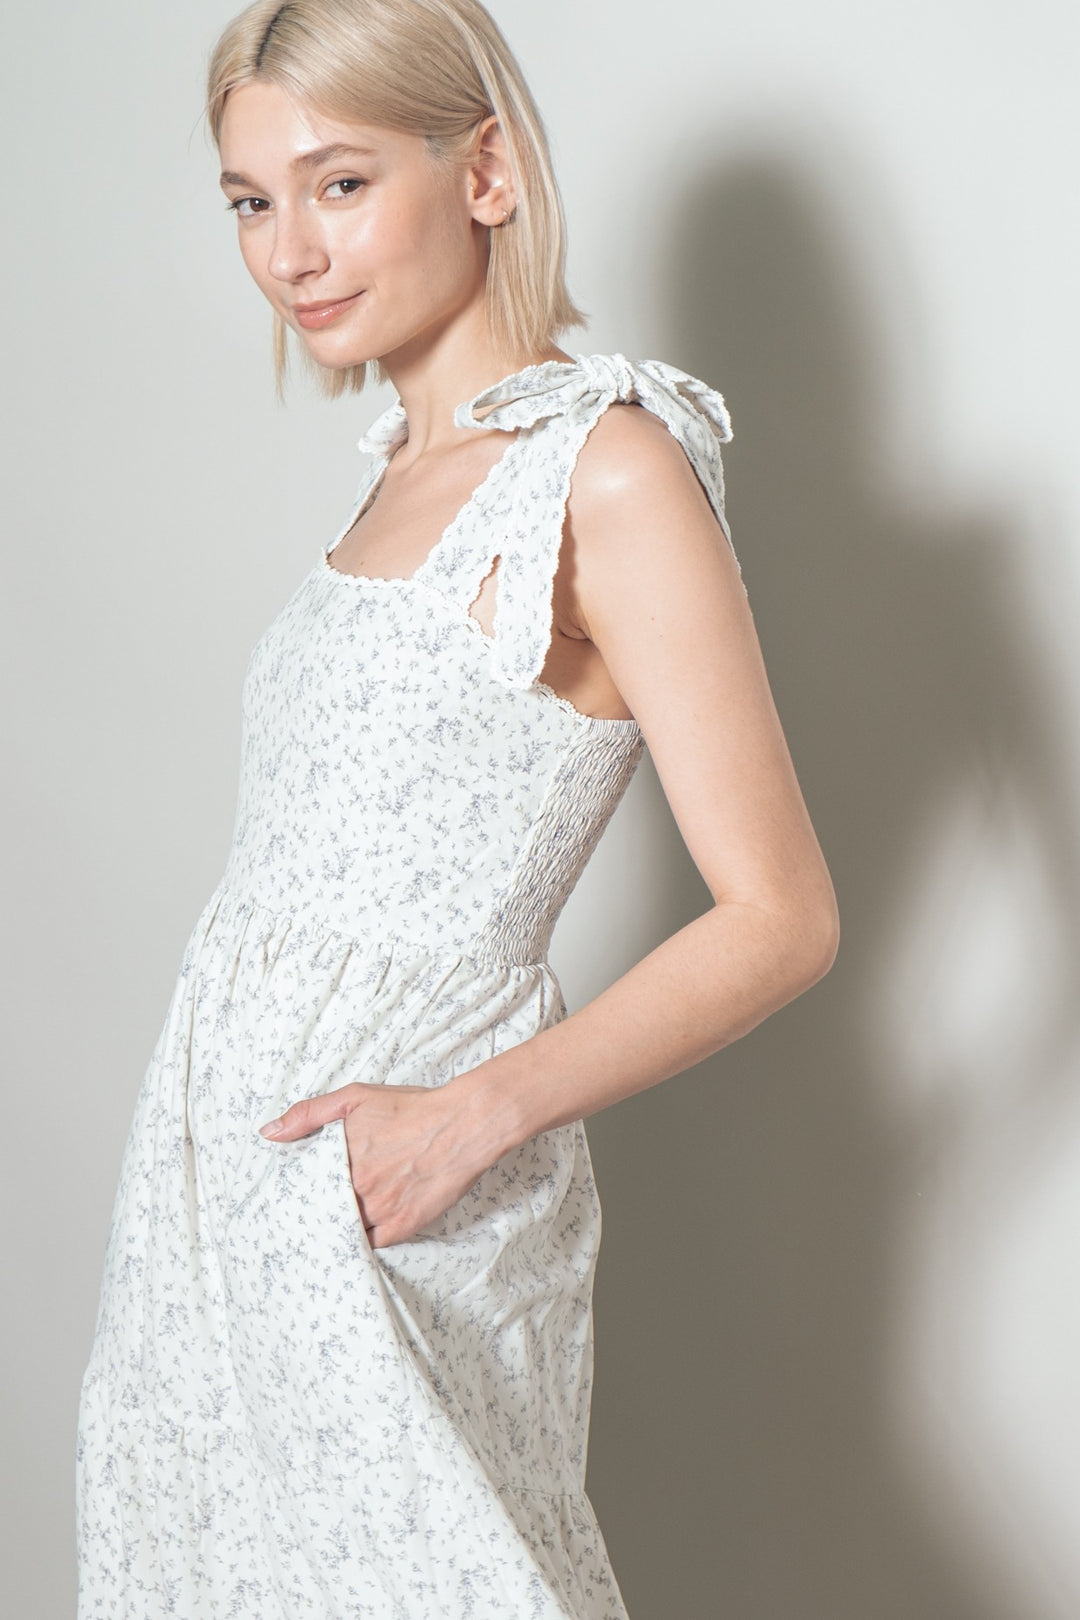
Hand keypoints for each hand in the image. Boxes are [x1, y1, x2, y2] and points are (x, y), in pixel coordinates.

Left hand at [258, 1080, 495, 1247]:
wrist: (463, 1124)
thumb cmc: (412, 1109)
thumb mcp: (356, 1098)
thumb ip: (309, 1113)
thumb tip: (268, 1133)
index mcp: (341, 1161)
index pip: (304, 1190)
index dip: (298, 1196)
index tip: (286, 1203)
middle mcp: (358, 1189)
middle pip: (323, 1212)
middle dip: (314, 1216)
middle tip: (300, 1224)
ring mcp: (381, 1210)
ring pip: (344, 1231)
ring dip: (335, 1231)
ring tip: (324, 1233)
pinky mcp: (404, 1226)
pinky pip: (371, 1245)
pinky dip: (361, 1243)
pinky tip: (355, 1238)